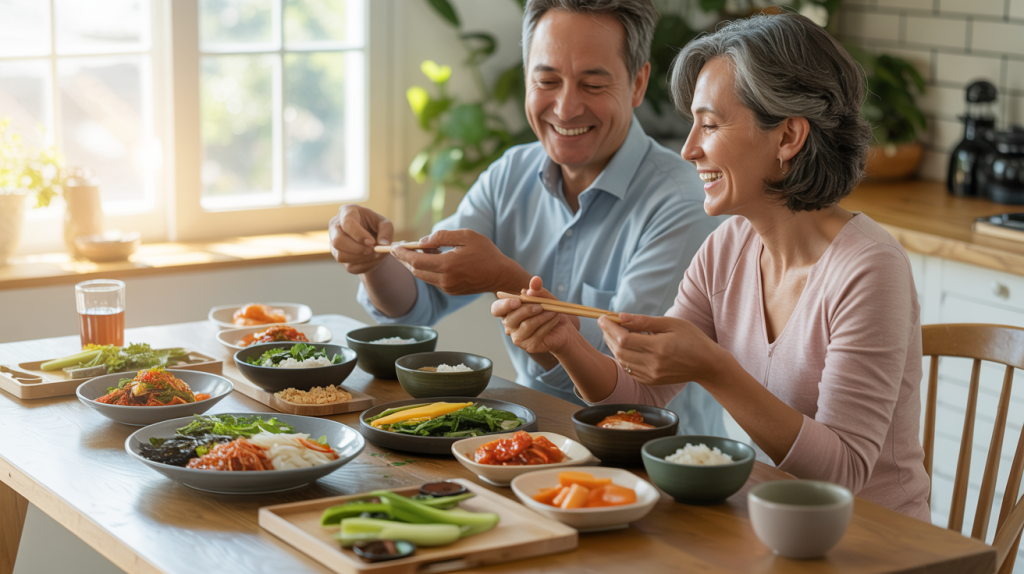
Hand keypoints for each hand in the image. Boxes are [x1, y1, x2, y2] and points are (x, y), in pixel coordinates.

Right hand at [328, 205, 393, 273]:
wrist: (372, 238)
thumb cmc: (375, 226)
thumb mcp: (384, 224)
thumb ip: (386, 231)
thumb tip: (383, 244)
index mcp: (346, 212)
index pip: (347, 224)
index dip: (359, 235)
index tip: (372, 242)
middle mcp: (335, 227)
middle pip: (338, 241)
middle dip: (358, 249)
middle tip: (373, 250)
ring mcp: (334, 243)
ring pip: (341, 256)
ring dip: (361, 258)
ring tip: (376, 254)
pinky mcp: (339, 257)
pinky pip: (349, 266)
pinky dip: (364, 265)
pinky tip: (372, 259)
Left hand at [392, 229, 530, 295]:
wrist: (500, 275)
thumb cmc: (486, 252)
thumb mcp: (466, 236)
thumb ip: (442, 236)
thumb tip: (423, 241)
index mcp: (447, 265)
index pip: (416, 260)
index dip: (403, 254)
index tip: (394, 247)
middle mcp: (444, 279)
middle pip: (416, 270)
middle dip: (404, 260)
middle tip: (396, 249)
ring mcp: (447, 287)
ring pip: (423, 276)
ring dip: (414, 264)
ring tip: (410, 251)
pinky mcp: (450, 290)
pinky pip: (432, 279)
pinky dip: (425, 269)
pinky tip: (426, 259)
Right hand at [491, 276, 579, 354]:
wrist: (562, 328)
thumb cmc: (549, 311)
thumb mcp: (545, 297)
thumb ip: (538, 289)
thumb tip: (535, 282)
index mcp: (508, 311)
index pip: (496, 309)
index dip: (504, 305)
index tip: (517, 301)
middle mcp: (510, 326)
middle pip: (511, 319)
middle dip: (527, 310)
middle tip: (542, 306)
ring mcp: (518, 338)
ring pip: (526, 326)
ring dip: (542, 317)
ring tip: (554, 311)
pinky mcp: (529, 346)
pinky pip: (537, 335)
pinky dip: (548, 325)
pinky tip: (555, 319)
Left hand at [599, 313, 722, 385]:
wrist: (707, 365)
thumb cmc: (692, 339)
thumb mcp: (671, 324)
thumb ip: (644, 322)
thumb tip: (621, 316)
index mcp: (659, 348)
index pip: (624, 338)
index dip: (610, 327)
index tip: (603, 317)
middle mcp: (653, 364)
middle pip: (619, 350)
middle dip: (608, 335)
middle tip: (606, 323)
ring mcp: (651, 375)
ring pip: (622, 361)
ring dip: (613, 346)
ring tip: (613, 333)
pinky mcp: (651, 381)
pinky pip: (629, 370)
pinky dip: (622, 357)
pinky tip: (623, 347)